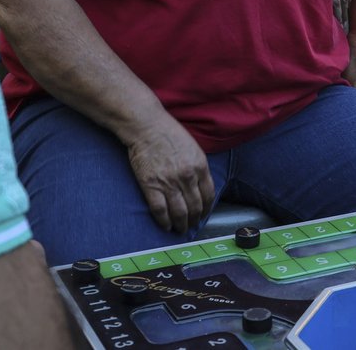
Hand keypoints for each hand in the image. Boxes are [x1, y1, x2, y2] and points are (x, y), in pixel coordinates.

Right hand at [123, 111, 214, 233]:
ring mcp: (169, 183)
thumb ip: (199, 168)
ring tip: (180, 229)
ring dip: (181, 225)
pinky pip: (160, 211)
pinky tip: (166, 226)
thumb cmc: (169, 133)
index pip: (208, 196)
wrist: (147, 127)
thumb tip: (200, 186)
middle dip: (194, 220)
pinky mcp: (151, 186)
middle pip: (195, 207)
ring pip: (179, 213)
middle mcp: (187, 177)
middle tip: (191, 225)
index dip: (206, 209)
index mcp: (200, 167)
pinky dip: (164, 222)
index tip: (203, 215)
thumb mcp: (193, 148)